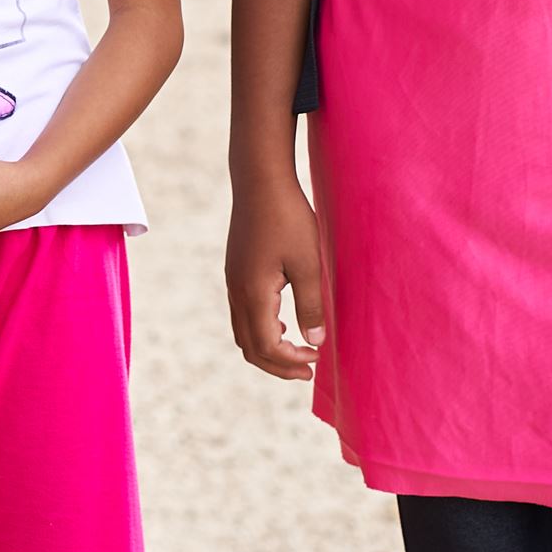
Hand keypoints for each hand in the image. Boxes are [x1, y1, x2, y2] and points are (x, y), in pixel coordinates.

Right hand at [226, 174, 329, 380]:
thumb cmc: (288, 218)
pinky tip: (283, 322)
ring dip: (268, 348)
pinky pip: (242, 313)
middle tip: (308, 371)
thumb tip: (315, 340)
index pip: (267, 346)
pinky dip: (261, 329)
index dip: (291, 361)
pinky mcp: (236, 270)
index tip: (317, 359)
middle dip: (278, 365)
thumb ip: (311, 304)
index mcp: (253, 293)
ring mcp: (233, 280)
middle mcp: (237, 291)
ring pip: (243, 331)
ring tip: (297, 351)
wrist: (260, 180)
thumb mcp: (308, 263)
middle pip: (249, 346)